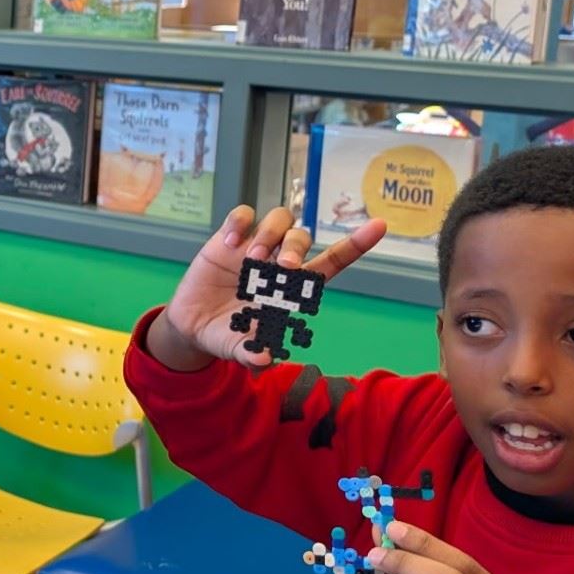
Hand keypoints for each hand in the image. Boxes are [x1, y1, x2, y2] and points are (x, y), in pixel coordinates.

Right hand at [153, 204, 385, 368]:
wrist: (193, 326)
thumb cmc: (228, 336)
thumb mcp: (240, 349)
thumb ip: (253, 355)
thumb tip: (265, 359)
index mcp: (294, 287)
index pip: (332, 261)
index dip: (356, 244)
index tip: (380, 227)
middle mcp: (278, 262)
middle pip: (303, 236)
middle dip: (297, 247)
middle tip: (281, 267)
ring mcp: (254, 247)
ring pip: (279, 218)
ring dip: (271, 234)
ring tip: (252, 258)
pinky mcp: (228, 239)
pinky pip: (243, 214)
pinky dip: (240, 222)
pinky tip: (230, 243)